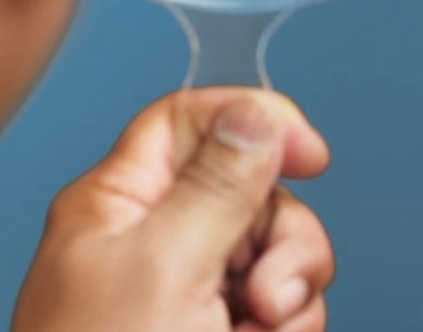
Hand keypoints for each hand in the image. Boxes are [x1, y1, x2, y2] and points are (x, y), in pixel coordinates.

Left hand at [12, 87, 332, 331]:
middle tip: (263, 289)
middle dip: (280, 237)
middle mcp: (151, 243)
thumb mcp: (165, 271)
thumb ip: (218, 185)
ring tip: (258, 331)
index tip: (307, 151)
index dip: (251, 119)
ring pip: (275, 252)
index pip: (187, 121)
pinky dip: (288, 328)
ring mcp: (186, 296)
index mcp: (115, 207)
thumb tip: (254, 113)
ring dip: (289, 293)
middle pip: (251, 189)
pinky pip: (282, 308)